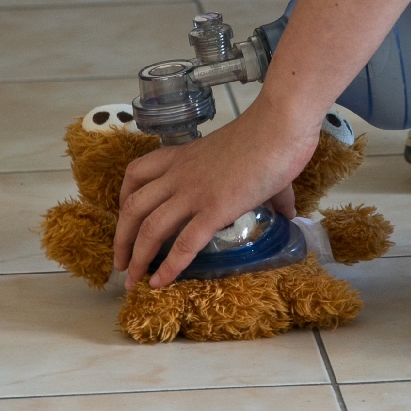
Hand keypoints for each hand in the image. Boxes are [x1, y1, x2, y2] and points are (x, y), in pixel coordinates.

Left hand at [114, 98, 320, 288]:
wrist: (280, 126)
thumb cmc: (269, 137)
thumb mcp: (250, 159)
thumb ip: (266, 190)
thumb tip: (289, 212)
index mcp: (183, 157)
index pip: (136, 173)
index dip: (124, 198)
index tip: (126, 217)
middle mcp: (179, 174)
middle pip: (132, 207)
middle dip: (121, 238)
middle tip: (121, 262)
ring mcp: (194, 192)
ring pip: (149, 228)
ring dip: (136, 258)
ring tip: (133, 281)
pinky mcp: (214, 209)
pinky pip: (184, 244)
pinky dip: (169, 267)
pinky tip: (162, 283)